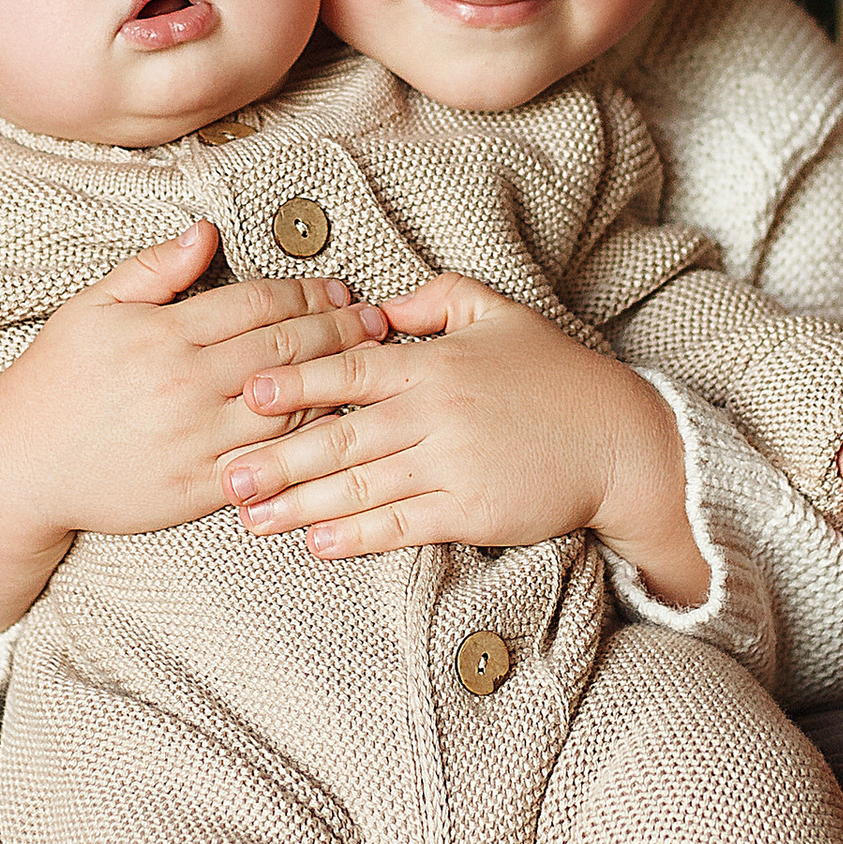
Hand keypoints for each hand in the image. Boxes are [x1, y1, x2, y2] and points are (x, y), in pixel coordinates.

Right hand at [0, 223, 390, 644]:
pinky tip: (335, 424)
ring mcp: (196, 440)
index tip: (338, 288)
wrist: (21, 464)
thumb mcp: (94, 308)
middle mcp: (186, 385)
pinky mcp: (200, 487)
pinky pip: (271, 460)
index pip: (258, 303)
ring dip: (338, 381)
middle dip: (340, 329)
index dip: (308, 293)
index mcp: (165, 334)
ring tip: (371, 363)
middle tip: (375, 320)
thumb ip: (154, 269)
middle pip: (286, 349)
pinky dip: (309, 441)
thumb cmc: (57, 380)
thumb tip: (206, 231)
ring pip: (290, 405)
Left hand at [218, 274, 704, 600]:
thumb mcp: (499, 313)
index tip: (244, 393)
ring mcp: (453, 465)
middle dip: (276, 457)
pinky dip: (357, 535)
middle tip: (223, 474)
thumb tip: (377, 306)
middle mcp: (436, 414)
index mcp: (434, 364)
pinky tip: (317, 543)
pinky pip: (403, 525)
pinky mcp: (471, 510)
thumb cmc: (556, 374)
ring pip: (362, 486)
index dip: (294, 382)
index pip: (349, 369)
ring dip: (301, 504)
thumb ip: (434, 300)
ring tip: (251, 518)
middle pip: (340, 435)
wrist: (619, 441)